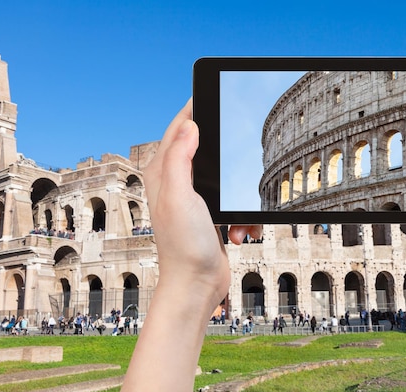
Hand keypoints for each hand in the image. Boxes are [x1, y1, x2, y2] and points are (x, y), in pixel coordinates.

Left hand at [143, 98, 261, 308]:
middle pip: (205, 149)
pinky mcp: (211, 214)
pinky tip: (239, 231)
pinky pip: (234, 201)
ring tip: (236, 218)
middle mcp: (176, 183)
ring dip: (239, 194)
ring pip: (226, 177)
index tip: (213, 92)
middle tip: (240, 156)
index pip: (179, 128)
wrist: (197, 285)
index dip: (195, 107)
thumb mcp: (180, 197)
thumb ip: (180, 160)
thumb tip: (190, 126)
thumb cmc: (184, 246)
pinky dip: (242, 215)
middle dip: (227, 156)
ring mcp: (194, 199)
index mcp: (163, 174)